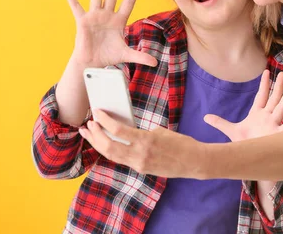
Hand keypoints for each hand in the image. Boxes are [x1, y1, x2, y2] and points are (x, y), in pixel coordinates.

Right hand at [64, 0, 156, 67]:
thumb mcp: (126, 55)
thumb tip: (156, 63)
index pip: (128, 3)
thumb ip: (141, 56)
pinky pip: (76, 8)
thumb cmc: (108, 56)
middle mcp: (107, 15)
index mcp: (119, 21)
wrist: (92, 62)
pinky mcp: (83, 22)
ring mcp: (95, 17)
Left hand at [78, 110, 200, 177]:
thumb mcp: (161, 131)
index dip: (104, 121)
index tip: (97, 112)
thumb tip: (127, 130)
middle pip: (109, 146)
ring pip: (111, 155)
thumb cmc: (181, 143)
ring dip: (98, 144)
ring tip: (90, 134)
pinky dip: (110, 151)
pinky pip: (121, 159)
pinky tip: (104, 144)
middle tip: (88, 125)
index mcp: (146, 140)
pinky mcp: (141, 169)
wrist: (194, 162)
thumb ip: (142, 132)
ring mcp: (139, 164)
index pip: (118, 130)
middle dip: (95, 135)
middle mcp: (139, 155)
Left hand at [204, 70, 282, 140]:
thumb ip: (219, 123)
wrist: (252, 158)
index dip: (264, 84)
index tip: (266, 72)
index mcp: (257, 114)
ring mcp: (273, 125)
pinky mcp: (277, 136)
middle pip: (274, 98)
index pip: (261, 95)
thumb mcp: (231, 131)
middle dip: (278, 86)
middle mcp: (267, 117)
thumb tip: (205, 117)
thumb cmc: (245, 143)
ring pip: (281, 108)